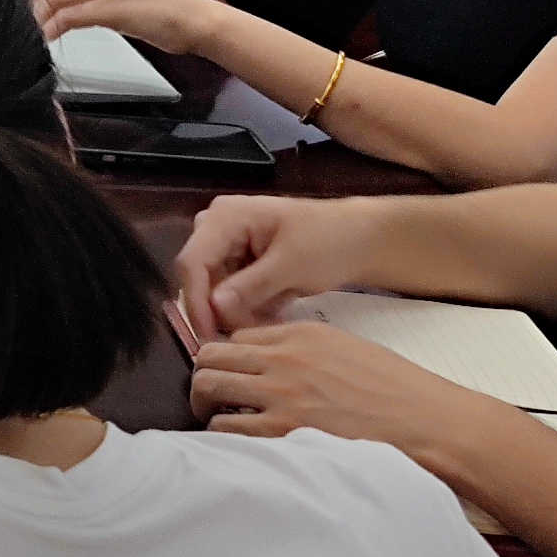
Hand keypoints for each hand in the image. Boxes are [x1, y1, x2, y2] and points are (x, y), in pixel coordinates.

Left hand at [27, 0, 215, 61]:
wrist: (193, 19)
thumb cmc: (160, 6)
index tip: (31, 4)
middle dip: (33, 3)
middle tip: (30, 20)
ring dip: (40, 18)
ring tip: (38, 32)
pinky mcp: (112, 9)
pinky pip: (69, 17)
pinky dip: (53, 29)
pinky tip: (51, 37)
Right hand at [170, 193, 386, 339]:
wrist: (362, 239)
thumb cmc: (329, 241)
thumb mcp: (291, 264)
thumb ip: (250, 285)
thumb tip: (213, 307)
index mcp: (226, 218)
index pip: (193, 262)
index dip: (196, 302)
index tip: (209, 338)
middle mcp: (219, 229)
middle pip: (202, 277)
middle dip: (222, 309)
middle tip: (250, 334)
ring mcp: (230, 246)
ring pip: (217, 290)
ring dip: (239, 312)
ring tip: (271, 321)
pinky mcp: (243, 264)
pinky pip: (234, 293)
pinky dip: (251, 308)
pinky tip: (275, 313)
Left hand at [191, 318, 499, 478]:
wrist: (429, 422)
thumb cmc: (397, 391)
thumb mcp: (347, 351)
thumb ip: (304, 353)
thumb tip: (269, 364)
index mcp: (300, 336)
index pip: (235, 336)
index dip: (227, 357)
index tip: (229, 375)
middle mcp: (283, 359)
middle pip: (210, 357)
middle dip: (204, 376)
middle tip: (211, 398)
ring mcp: (280, 394)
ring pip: (207, 388)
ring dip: (206, 405)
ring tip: (220, 421)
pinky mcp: (283, 431)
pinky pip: (225, 428)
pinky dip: (221, 436)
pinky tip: (236, 445)